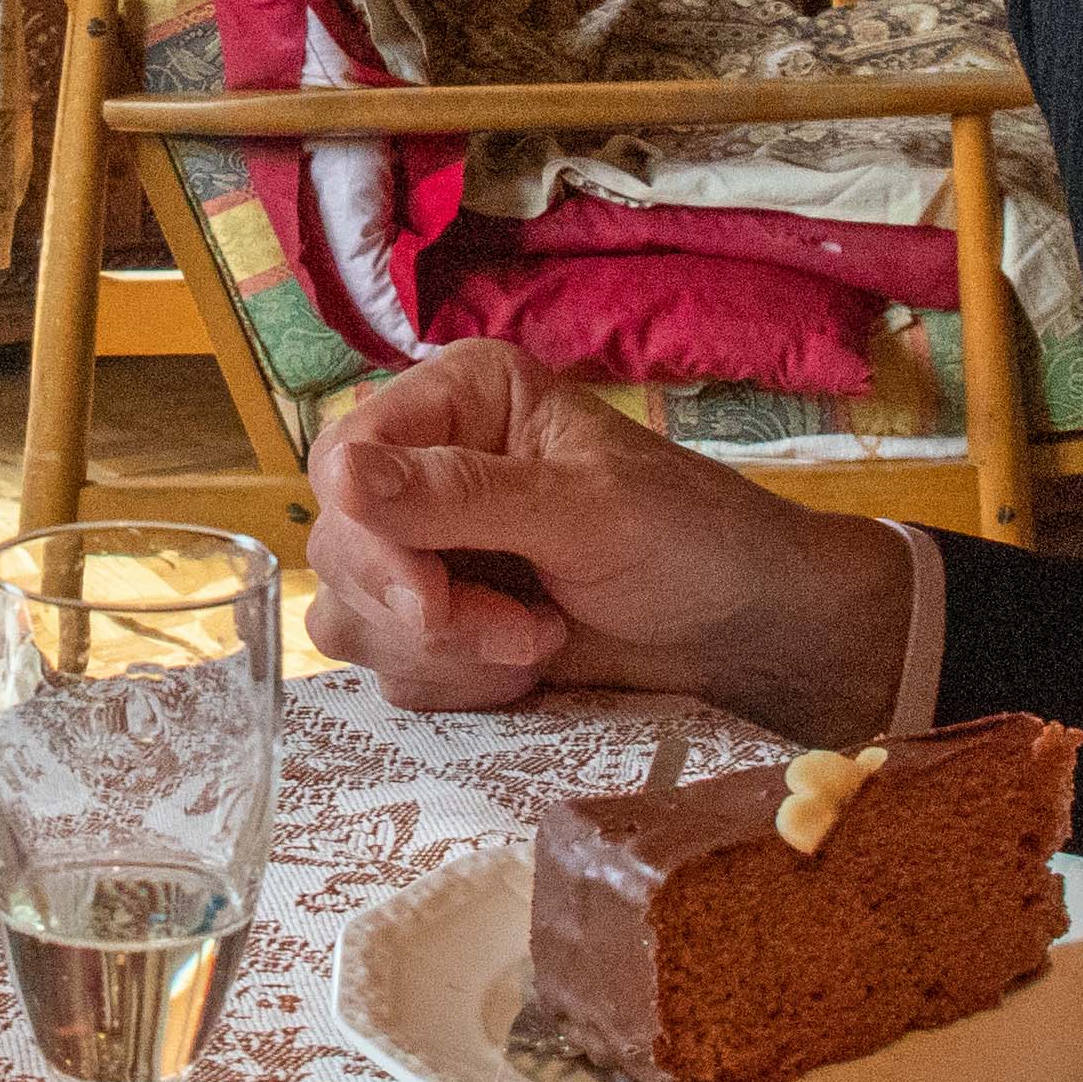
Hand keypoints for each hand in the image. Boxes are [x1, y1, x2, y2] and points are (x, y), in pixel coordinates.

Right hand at [300, 341, 911, 747]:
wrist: (745, 635)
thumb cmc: (690, 542)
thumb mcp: (583, 511)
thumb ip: (461, 495)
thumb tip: (339, 478)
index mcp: (461, 399)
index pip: (346, 456)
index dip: (370, 539)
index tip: (428, 601)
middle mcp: (427, 463)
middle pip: (338, 545)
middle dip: (425, 611)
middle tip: (522, 635)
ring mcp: (425, 547)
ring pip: (349, 614)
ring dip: (442, 652)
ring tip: (536, 644)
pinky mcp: (436, 623)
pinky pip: (385, 667)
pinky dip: (453, 682)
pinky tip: (525, 667)